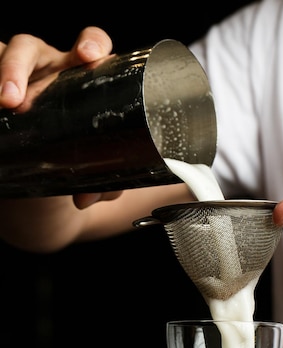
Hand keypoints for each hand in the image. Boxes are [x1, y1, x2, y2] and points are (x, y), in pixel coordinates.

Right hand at [0, 27, 120, 207]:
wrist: (47, 170)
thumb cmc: (78, 156)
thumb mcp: (94, 166)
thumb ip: (101, 183)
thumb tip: (86, 198)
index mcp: (82, 76)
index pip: (90, 45)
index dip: (91, 43)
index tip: (88, 56)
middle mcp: (48, 68)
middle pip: (29, 48)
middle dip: (17, 65)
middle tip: (13, 98)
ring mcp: (18, 75)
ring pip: (2, 58)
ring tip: (0, 102)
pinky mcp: (0, 86)